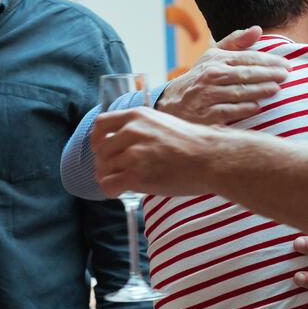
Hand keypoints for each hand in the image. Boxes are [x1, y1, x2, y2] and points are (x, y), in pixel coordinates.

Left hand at [91, 106, 216, 196]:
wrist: (211, 158)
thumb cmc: (193, 144)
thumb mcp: (163, 123)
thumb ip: (141, 129)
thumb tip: (122, 142)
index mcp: (138, 116)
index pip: (100, 124)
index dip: (96, 139)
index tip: (100, 149)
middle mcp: (132, 131)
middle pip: (100, 151)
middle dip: (105, 164)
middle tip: (118, 172)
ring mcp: (134, 153)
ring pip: (103, 169)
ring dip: (110, 178)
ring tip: (123, 182)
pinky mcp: (136, 175)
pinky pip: (108, 185)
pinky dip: (111, 191)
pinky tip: (121, 192)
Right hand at [156, 26, 289, 124]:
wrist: (174, 103)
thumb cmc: (201, 77)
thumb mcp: (214, 56)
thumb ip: (236, 41)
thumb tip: (258, 29)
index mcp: (216, 59)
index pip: (246, 57)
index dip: (268, 60)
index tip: (286, 64)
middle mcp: (211, 75)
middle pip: (245, 74)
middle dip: (268, 74)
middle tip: (286, 75)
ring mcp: (208, 95)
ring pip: (239, 92)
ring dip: (259, 90)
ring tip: (276, 89)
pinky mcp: (206, 114)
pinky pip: (229, 111)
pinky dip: (244, 108)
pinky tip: (258, 106)